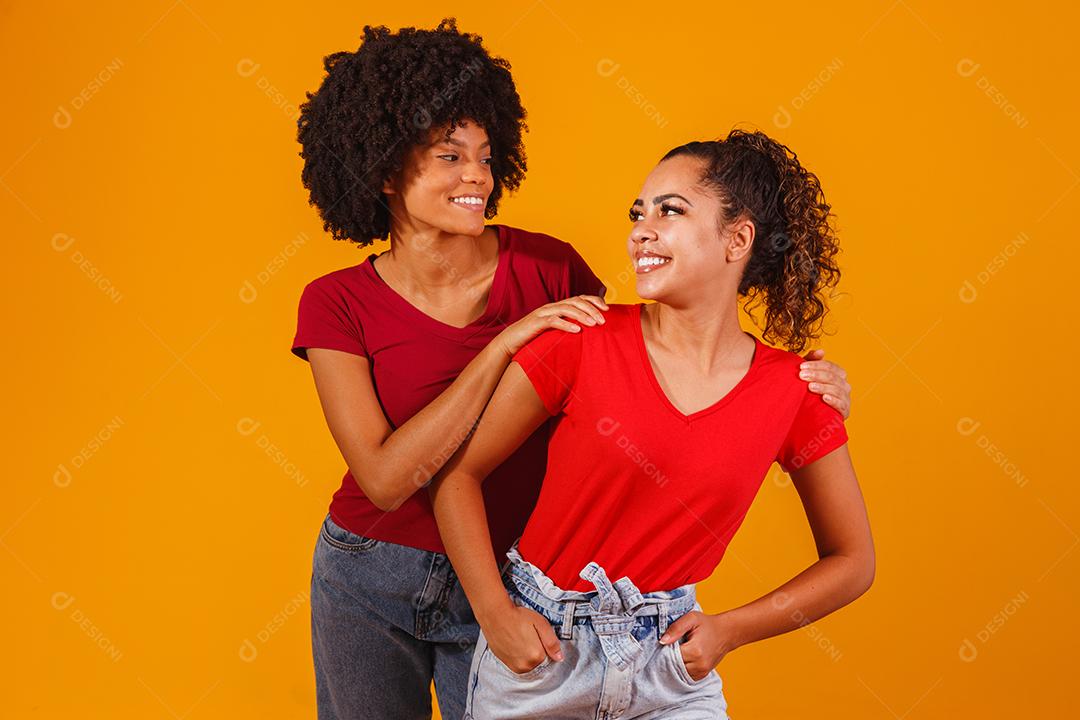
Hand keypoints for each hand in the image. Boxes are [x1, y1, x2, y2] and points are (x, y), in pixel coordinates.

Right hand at [484, 604, 563, 673]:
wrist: (495, 615)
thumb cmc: (517, 616)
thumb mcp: (541, 623)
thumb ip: (552, 642)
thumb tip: (560, 657)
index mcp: (537, 656)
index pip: (550, 658)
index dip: (546, 647)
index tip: (540, 637)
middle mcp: (525, 666)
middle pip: (539, 663)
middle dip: (538, 651)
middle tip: (530, 636)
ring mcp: (514, 666)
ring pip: (528, 664)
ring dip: (528, 655)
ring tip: (522, 639)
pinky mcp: (505, 664)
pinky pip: (518, 664)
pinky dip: (519, 656)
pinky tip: (516, 644)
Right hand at [494, 295, 608, 356]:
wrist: (510, 341)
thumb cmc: (535, 338)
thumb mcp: (555, 331)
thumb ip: (568, 326)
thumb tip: (588, 332)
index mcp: (558, 306)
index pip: (580, 298)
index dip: (594, 300)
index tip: (608, 309)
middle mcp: (552, 306)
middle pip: (576, 301)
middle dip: (592, 309)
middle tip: (604, 320)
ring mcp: (544, 313)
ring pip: (567, 309)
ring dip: (583, 316)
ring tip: (594, 324)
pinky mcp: (536, 323)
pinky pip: (554, 321)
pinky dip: (566, 324)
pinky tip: (577, 330)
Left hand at [659, 611, 737, 681]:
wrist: (726, 633)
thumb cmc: (707, 624)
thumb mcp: (691, 618)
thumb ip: (676, 628)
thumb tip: (662, 641)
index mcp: (695, 651)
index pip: (670, 656)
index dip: (664, 650)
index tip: (664, 643)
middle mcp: (699, 665)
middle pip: (673, 666)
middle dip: (668, 658)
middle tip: (669, 647)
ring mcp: (702, 672)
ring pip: (678, 672)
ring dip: (674, 664)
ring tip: (678, 651)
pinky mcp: (702, 675)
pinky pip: (685, 675)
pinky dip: (681, 668)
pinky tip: (682, 658)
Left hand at [800, 349, 851, 418]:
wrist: (814, 415)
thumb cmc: (811, 391)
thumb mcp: (810, 374)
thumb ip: (813, 361)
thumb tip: (820, 351)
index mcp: (838, 374)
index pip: (829, 366)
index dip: (816, 365)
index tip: (801, 366)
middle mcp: (844, 385)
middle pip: (833, 377)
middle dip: (817, 375)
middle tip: (802, 376)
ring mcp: (845, 398)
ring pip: (837, 389)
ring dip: (823, 387)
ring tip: (810, 386)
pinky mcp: (844, 411)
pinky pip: (841, 405)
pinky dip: (833, 400)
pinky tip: (824, 398)